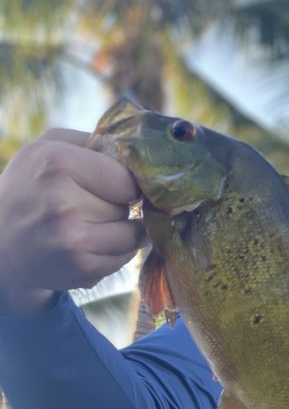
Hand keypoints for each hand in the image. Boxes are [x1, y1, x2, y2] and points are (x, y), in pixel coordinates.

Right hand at [0, 129, 143, 314]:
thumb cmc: (30, 187)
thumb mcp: (48, 147)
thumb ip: (92, 141)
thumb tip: (137, 154)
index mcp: (57, 163)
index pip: (126, 178)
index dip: (123, 182)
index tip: (110, 185)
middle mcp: (64, 202)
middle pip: (127, 207)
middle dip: (116, 207)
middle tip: (87, 207)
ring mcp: (73, 239)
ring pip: (132, 235)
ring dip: (120, 232)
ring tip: (91, 225)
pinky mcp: (81, 268)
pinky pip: (123, 259)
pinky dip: (113, 253)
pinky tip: (88, 244)